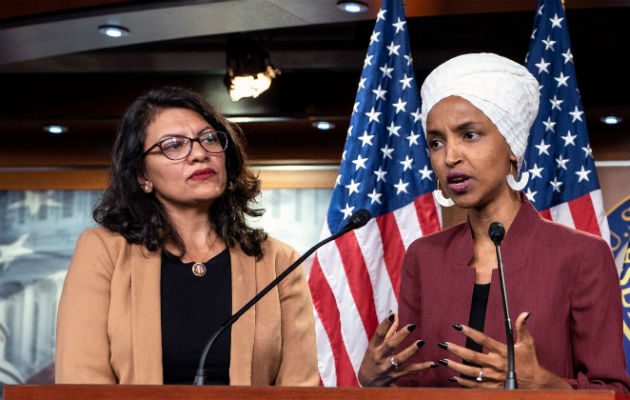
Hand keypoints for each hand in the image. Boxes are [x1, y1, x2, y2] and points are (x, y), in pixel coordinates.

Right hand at [358, 313, 434, 386]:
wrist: (368, 381)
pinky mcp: (395, 375)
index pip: (379, 334)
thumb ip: (388, 330)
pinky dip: (421, 367)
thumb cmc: (373, 358)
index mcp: (374, 346)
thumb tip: (394, 313)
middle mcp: (379, 357)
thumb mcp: (376, 344)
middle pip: (390, 345)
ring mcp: (387, 367)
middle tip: (412, 326)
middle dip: (401, 335)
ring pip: (400, 359)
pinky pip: (410, 371)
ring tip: (421, 342)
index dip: (385, 324)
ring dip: (411, 351)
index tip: (393, 315)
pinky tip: (431, 364)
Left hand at [438, 312, 570, 388]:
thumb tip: (524, 313)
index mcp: (503, 352)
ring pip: (472, 372)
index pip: (483, 340)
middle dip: (457, 350)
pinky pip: (476, 385)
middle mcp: (497, 364)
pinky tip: (453, 378)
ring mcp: (494, 377)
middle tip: (444, 345)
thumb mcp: (528, 343)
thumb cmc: (529, 361)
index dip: (470, 332)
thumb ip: (522, 328)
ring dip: (456, 367)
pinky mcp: (493, 387)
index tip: (457, 326)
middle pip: (473, 357)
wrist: (536, 383)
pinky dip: (464, 382)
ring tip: (444, 361)